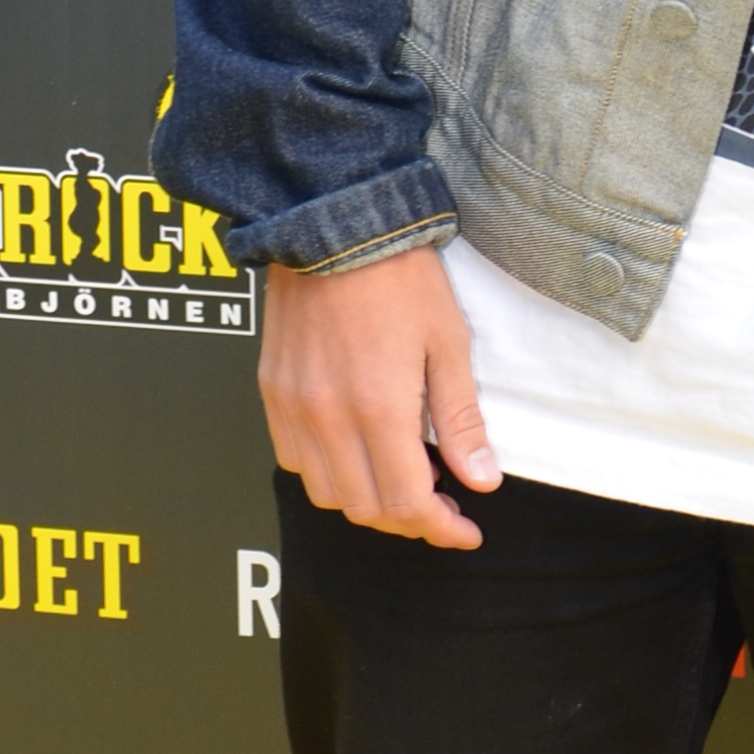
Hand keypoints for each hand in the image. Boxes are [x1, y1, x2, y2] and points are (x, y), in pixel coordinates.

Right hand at [259, 248, 501, 545]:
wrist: (334, 224)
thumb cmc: (399, 276)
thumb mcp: (449, 344)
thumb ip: (460, 419)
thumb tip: (481, 479)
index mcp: (379, 408)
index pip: (407, 503)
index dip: (440, 528)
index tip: (464, 529)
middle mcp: (328, 418)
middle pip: (365, 508)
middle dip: (409, 520)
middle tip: (443, 507)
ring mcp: (294, 408)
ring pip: (326, 493)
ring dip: (367, 501)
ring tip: (404, 480)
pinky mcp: (272, 392)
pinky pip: (294, 460)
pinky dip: (329, 474)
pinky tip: (359, 454)